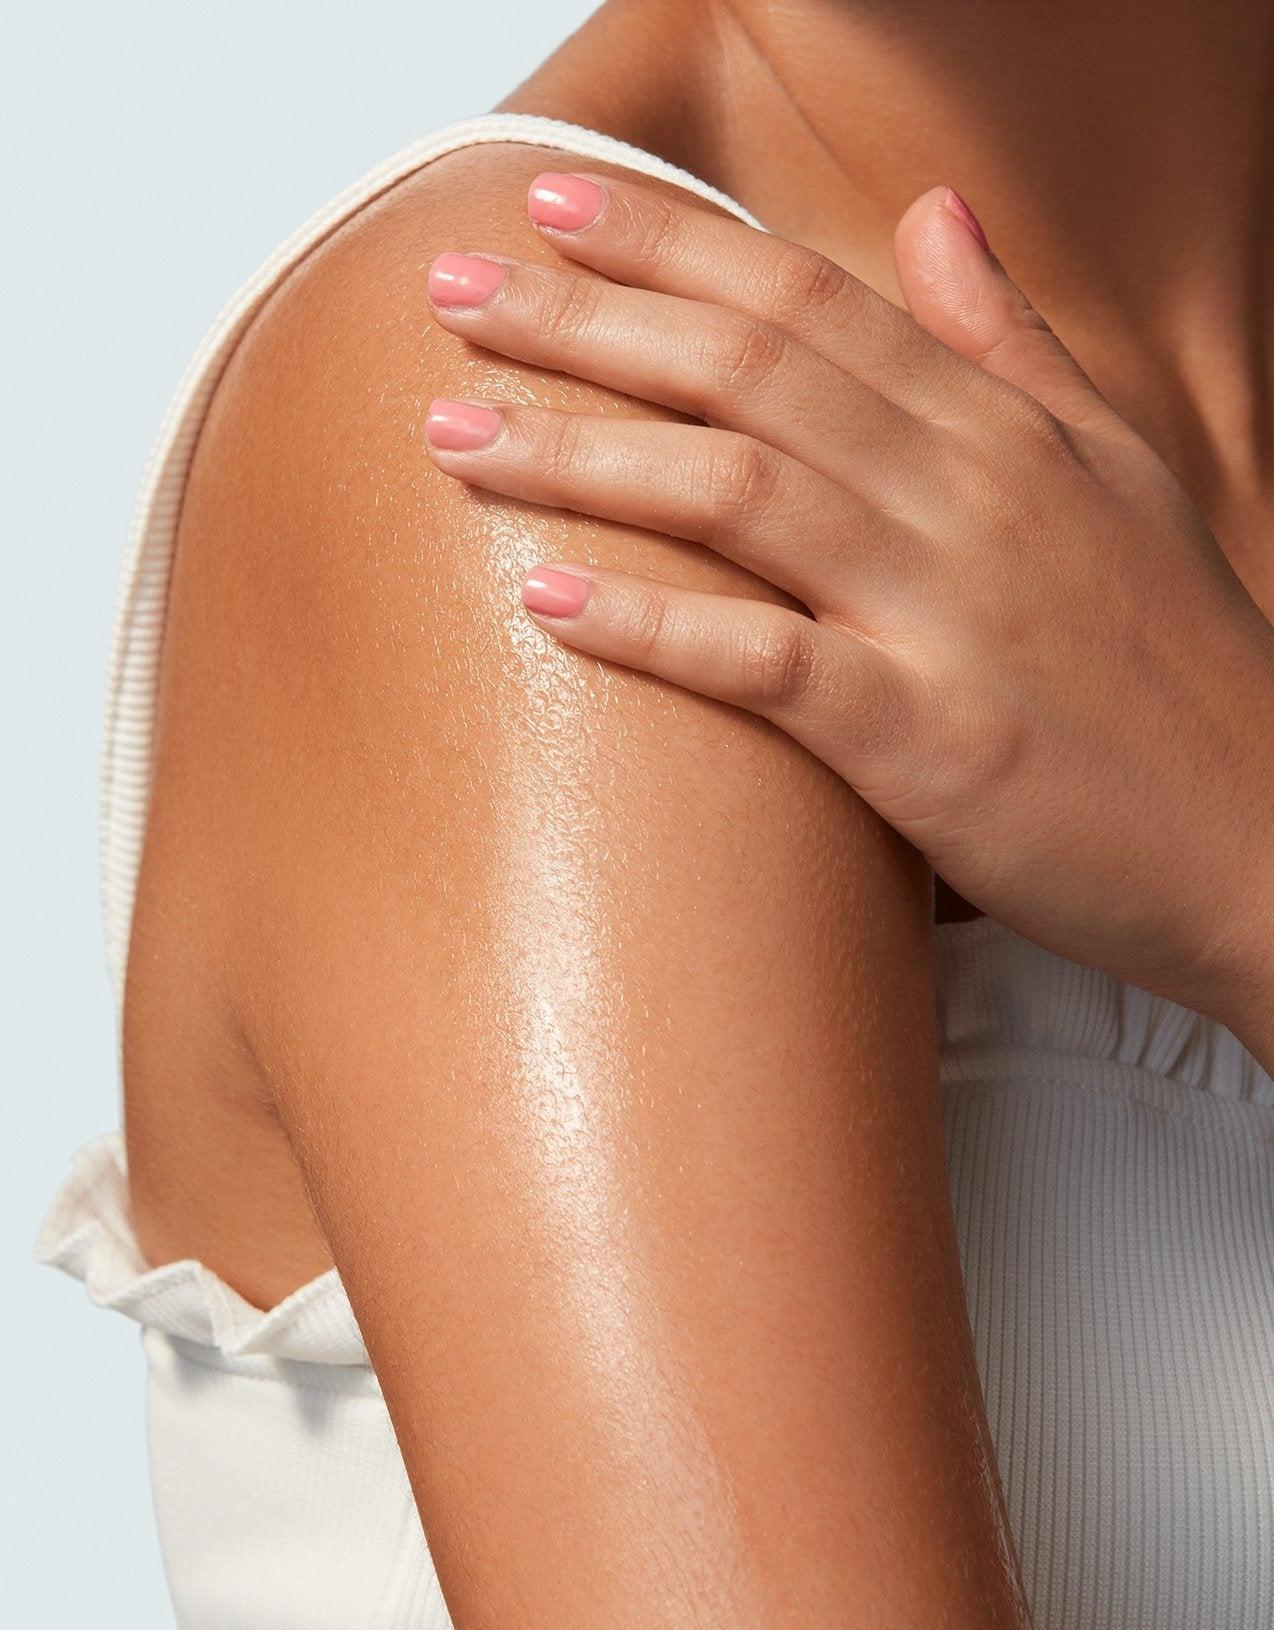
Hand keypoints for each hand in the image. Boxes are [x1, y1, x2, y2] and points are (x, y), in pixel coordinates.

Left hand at [421, 170, 1273, 1058]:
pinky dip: (655, 628)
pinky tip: (550, 599)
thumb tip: (934, 216)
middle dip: (585, 319)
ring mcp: (946, 613)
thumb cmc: (1180, 668)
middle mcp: (966, 495)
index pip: (810, 297)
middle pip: (746, 369)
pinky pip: (767, 664)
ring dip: (583, 454)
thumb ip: (1011, 345)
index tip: (555, 204)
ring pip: (737, 494)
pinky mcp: (929, 737)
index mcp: (999, 430)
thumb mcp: (1115, 472)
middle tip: (449, 288)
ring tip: (453, 433)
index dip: (672, 242)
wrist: (1262, 835)